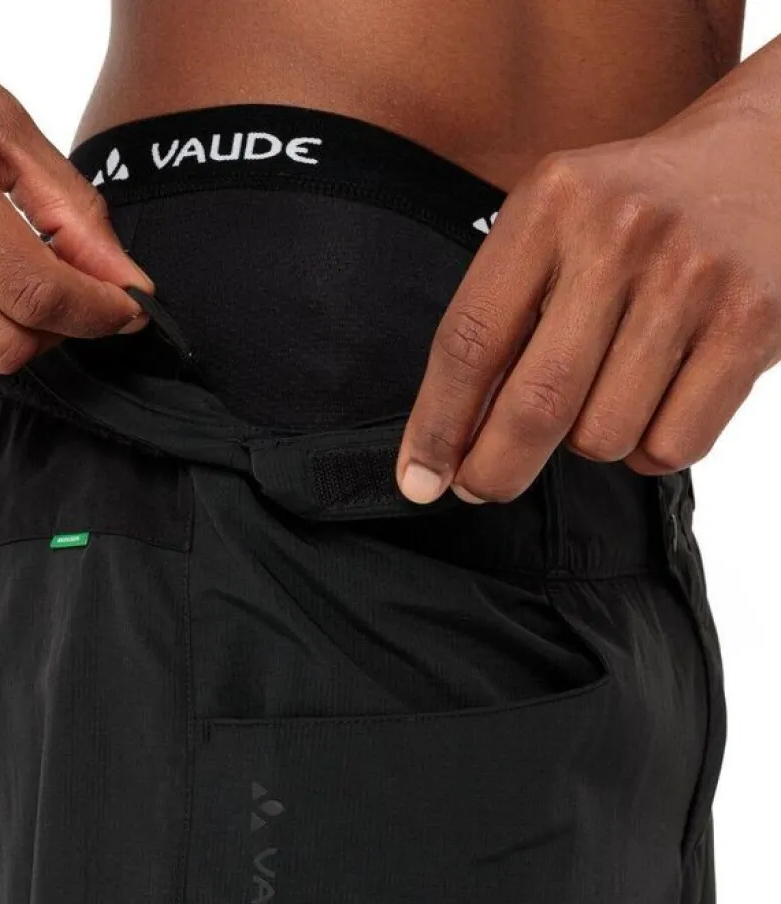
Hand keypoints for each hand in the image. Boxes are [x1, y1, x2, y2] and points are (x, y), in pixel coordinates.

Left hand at [397, 93, 780, 503]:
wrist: (770, 155)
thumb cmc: (637, 210)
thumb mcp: (557, 223)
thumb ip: (504, 315)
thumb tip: (450, 443)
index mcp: (551, 204)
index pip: (470, 341)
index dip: (436, 426)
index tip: (417, 481)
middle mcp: (620, 235)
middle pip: (535, 404)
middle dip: (495, 469)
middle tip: (482, 488)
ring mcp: (693, 279)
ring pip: (603, 436)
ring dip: (589, 444)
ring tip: (604, 397)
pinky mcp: (753, 323)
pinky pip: (672, 446)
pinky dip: (651, 451)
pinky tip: (655, 404)